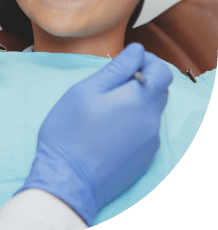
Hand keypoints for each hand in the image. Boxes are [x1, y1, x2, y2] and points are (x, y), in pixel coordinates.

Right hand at [16, 43, 172, 226]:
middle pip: (160, 90)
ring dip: (138, 101)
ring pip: (152, 110)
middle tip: (112, 83)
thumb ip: (116, 68)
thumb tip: (137, 50)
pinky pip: (147, 130)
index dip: (146, 60)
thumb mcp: (85, 90)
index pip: (162, 70)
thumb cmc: (70, 130)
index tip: (125, 63)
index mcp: (139, 99)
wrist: (68, 179)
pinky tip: (109, 128)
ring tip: (107, 106)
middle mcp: (152, 120)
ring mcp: (151, 142)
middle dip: (142, 79)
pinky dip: (134, 121)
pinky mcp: (145, 158)